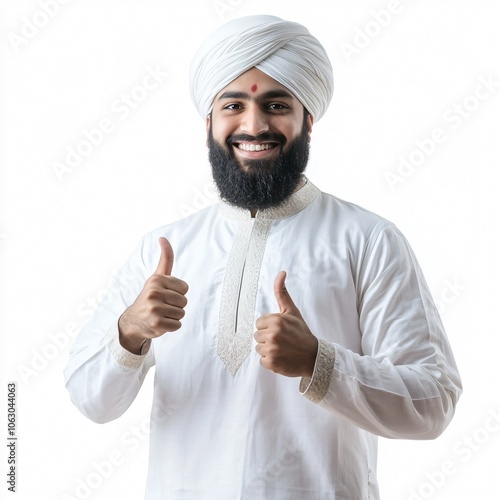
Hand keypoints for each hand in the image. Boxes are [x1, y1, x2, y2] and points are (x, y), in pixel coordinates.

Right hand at [118, 237, 188, 353]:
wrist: (134, 320)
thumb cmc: (150, 296)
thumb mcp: (157, 276)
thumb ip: (165, 258)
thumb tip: (163, 238)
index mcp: (156, 280)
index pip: (185, 288)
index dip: (178, 293)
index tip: (165, 294)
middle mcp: (154, 292)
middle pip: (184, 301)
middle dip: (176, 306)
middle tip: (162, 306)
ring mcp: (154, 308)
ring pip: (181, 313)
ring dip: (174, 317)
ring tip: (161, 314)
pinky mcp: (156, 323)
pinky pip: (177, 325)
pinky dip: (171, 327)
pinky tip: (160, 323)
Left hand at [254, 271, 317, 377]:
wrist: (314, 357)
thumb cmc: (301, 333)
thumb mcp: (292, 311)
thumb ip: (282, 292)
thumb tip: (281, 272)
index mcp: (276, 320)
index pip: (259, 323)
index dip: (269, 327)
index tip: (281, 330)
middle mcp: (272, 334)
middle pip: (257, 335)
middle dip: (268, 338)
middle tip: (283, 340)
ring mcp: (272, 349)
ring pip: (258, 348)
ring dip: (268, 350)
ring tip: (282, 349)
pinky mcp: (271, 363)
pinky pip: (262, 360)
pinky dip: (270, 361)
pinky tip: (281, 358)